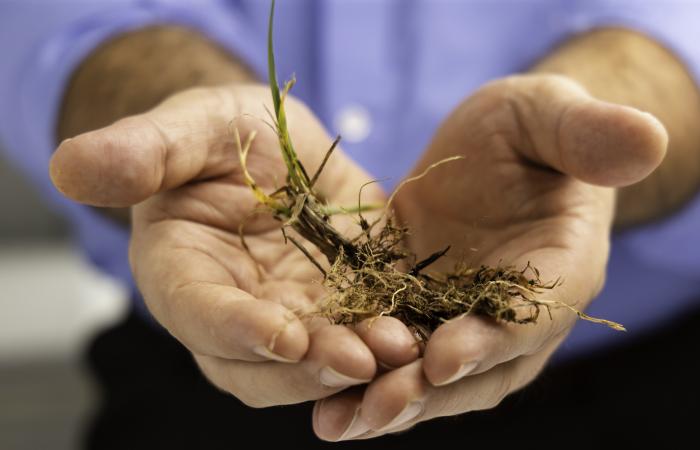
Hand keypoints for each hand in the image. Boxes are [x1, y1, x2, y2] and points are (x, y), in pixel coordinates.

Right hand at [50, 84, 418, 406]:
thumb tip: (67, 165)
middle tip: (359, 358)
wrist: (271, 150)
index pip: (199, 314)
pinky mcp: (338, 310)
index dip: (236, 329)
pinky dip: (390, 350)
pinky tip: (425, 339)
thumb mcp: (189, 127)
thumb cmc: (218, 135)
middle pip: (259, 366)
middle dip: (307, 368)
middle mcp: (232, 312)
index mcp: (182, 272)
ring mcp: (288, 318)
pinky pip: (360, 342)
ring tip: (403, 350)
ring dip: (356, 370)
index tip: (281, 332)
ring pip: (312, 369)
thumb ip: (141, 151)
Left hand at [312, 74, 666, 439]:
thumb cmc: (531, 128)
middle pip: (477, 366)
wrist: (497, 150)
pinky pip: (393, 349)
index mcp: (558, 268)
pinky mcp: (418, 309)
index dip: (493, 339)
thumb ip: (587, 133)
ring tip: (337, 422)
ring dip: (388, 400)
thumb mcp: (550, 115)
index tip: (447, 356)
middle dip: (426, 391)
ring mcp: (463, 317)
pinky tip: (319, 395)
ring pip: (431, 373)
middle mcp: (513, 311)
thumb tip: (645, 139)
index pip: (532, 315)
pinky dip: (362, 374)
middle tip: (373, 409)